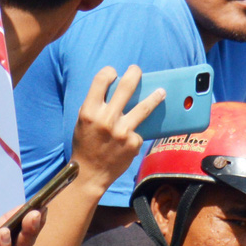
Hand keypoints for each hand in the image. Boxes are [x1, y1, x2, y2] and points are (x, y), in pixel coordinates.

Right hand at [72, 66, 161, 190]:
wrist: (90, 174)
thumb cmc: (86, 145)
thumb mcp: (83, 122)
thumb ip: (97, 107)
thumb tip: (116, 90)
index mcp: (89, 111)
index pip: (101, 80)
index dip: (109, 72)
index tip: (115, 73)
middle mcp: (106, 119)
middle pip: (126, 86)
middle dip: (134, 74)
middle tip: (137, 70)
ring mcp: (122, 131)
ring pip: (144, 107)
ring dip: (155, 97)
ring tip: (162, 92)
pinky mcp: (133, 143)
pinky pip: (138, 131)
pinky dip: (134, 134)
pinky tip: (127, 141)